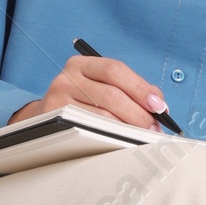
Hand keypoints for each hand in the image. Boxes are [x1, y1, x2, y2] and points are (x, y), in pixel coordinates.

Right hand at [10, 53, 167, 128]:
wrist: (46, 117)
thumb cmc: (82, 102)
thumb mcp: (101, 87)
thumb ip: (130, 90)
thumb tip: (159, 105)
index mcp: (82, 64)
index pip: (115, 70)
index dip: (140, 88)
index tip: (159, 106)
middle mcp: (67, 78)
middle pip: (110, 94)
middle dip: (138, 113)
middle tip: (154, 128)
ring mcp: (58, 99)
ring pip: (101, 115)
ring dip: (128, 128)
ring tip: (142, 136)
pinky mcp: (55, 120)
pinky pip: (89, 130)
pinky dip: (111, 137)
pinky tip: (123, 141)